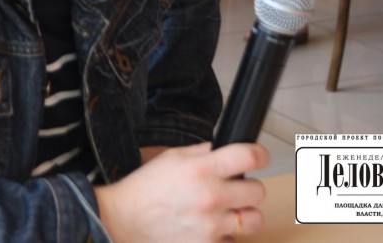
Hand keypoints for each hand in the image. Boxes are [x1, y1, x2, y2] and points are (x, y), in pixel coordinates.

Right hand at [95, 142, 268, 241]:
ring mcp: (211, 226)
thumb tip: (225, 149)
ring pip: (253, 220)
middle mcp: (211, 197)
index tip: (259, 157)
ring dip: (244, 215)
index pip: (250, 157)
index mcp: (201, 169)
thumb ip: (202, 152)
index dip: (259, 154)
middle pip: (258, 191)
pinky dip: (224, 236)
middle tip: (235, 188)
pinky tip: (209, 229)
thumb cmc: (144, 188)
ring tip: (227, 212)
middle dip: (249, 187)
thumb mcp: (172, 157)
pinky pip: (232, 242)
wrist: (122, 219)